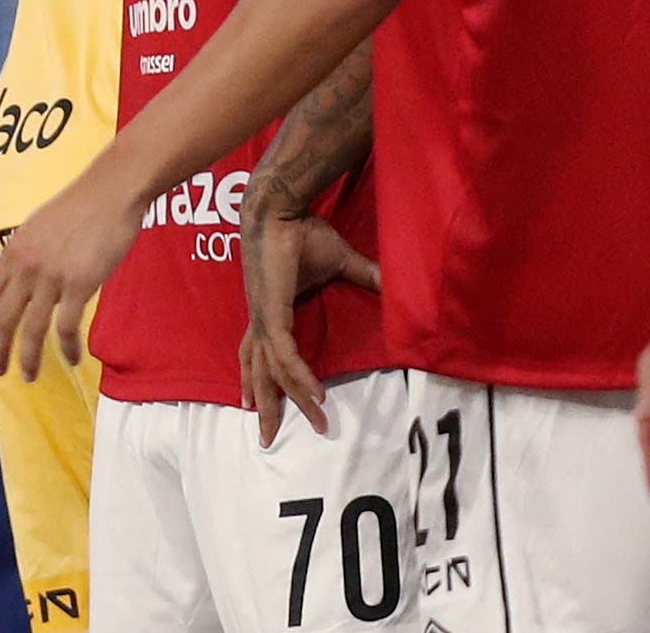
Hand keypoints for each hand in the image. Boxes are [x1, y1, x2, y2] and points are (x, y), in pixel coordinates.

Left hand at [0, 169, 144, 378]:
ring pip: (32, 328)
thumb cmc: (77, 208)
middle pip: (4, 317)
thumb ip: (25, 254)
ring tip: (29, 375)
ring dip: (29, 357)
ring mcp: (51, 276)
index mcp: (13, 252)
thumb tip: (19, 278)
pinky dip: (68, 347)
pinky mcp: (80, 283)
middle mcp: (25, 266)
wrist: (108, 193)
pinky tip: (72, 358)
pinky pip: (67, 326)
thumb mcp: (37, 228)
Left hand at [238, 213, 378, 445]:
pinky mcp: (272, 312)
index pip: (261, 355)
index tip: (255, 406)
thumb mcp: (339, 261)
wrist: (280, 209)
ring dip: (290, 401)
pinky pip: (286, 356)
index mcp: (270, 311)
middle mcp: (262, 320)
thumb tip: (394, 284)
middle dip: (265, 406)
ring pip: (273, 372)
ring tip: (312, 423)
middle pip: (258, 373)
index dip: (258, 380)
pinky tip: (314, 398)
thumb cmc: (303, 232)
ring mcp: (265, 318)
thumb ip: (365, 276)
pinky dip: (299, 378)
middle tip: (267, 439)